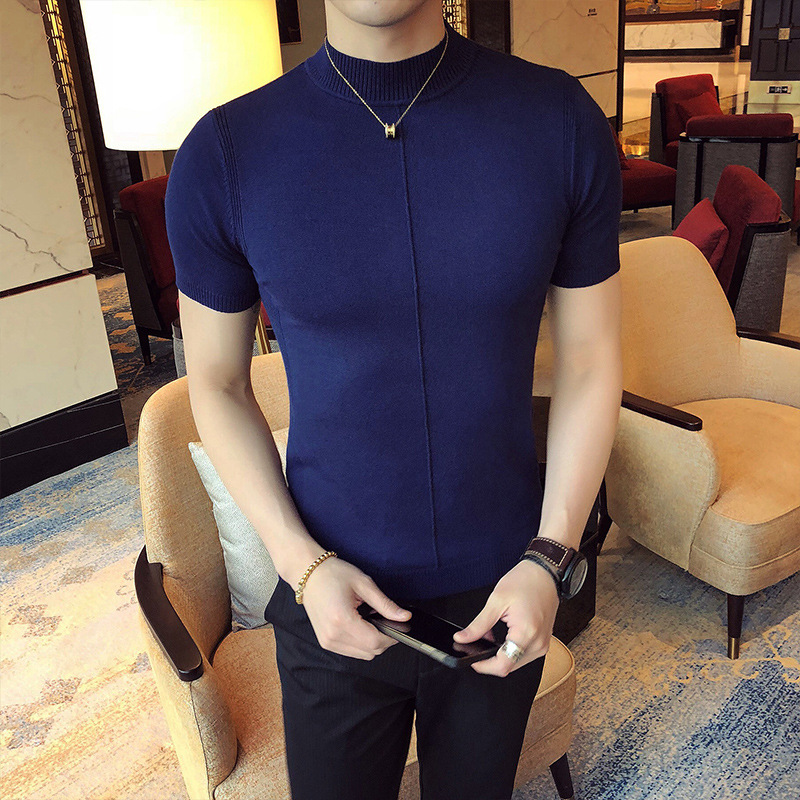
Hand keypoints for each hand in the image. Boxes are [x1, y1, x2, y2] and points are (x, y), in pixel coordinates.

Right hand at [299, 556, 411, 659]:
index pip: (375, 642)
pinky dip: (361, 643)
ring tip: (371, 620)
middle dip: (384, 639)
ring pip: (363, 655)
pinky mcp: (326, 642)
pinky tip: (361, 626)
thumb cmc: (333, 574)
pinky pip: (352, 652)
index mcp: (342, 620)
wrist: (308, 573)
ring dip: (372, 643)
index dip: (392, 636)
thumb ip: (386, 604)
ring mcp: (328, 641)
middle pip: (371, 652)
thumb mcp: (364, 584)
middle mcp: (332, 635)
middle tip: (386, 620)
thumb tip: (404, 617)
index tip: (400, 626)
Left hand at [452, 559, 558, 675]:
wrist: (545, 573)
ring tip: (490, 635)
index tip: (472, 660)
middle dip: (490, 659)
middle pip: (509, 666)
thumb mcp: (496, 601)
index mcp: (526, 633)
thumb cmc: (525, 581)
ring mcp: (543, 644)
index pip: (503, 665)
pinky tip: (503, 636)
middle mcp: (538, 643)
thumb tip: (462, 638)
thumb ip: (478, 625)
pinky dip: (510, 649)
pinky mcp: (543, 641)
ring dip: (501, 654)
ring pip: (516, 662)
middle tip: (478, 642)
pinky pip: (524, 654)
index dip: (484, 666)